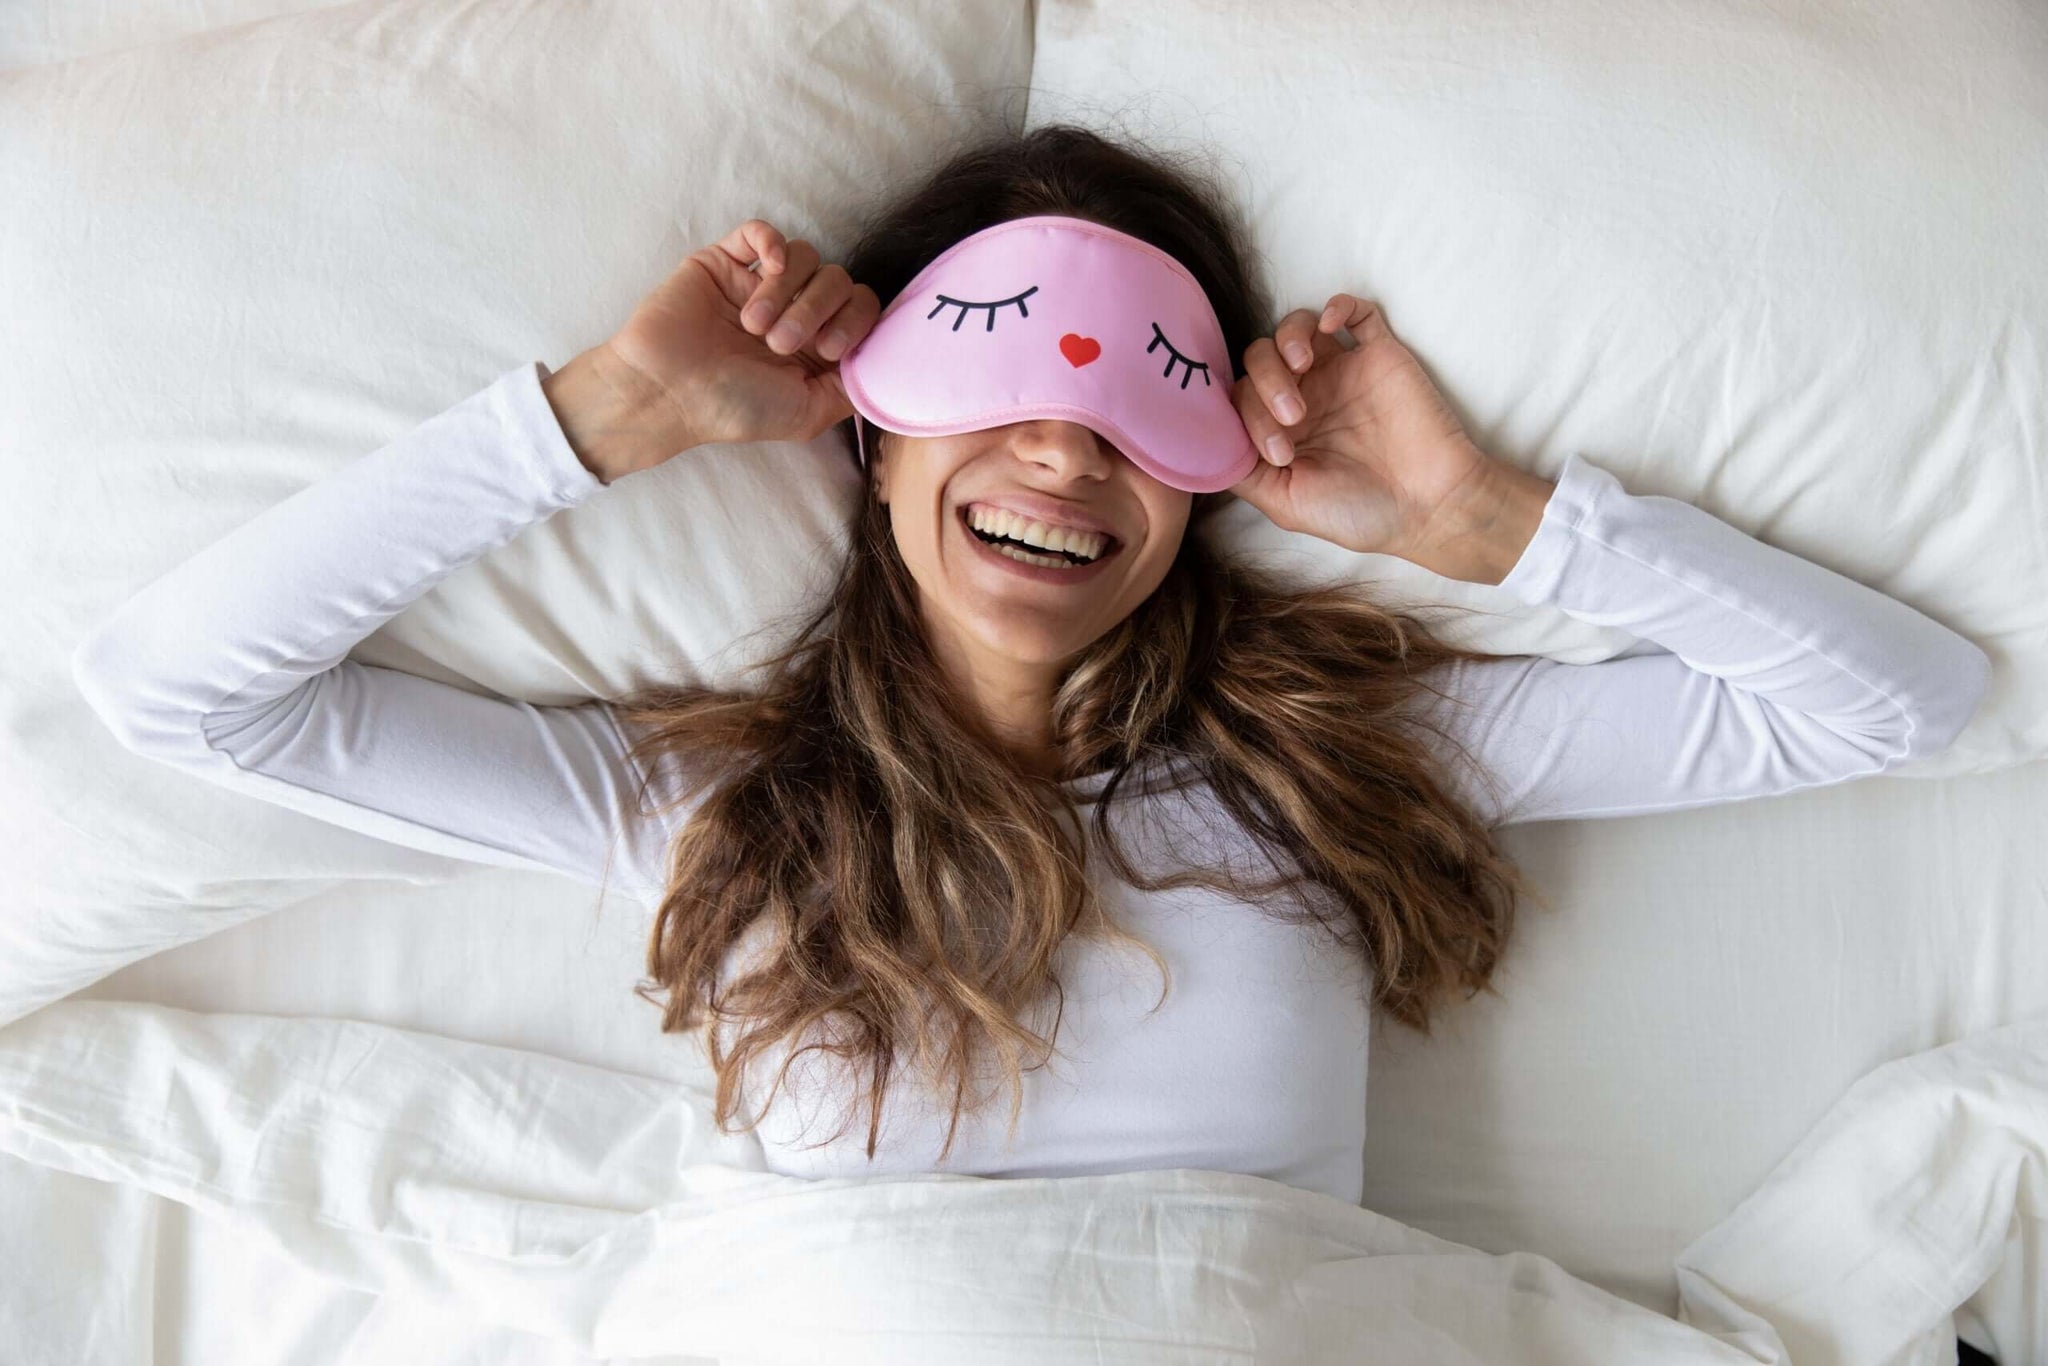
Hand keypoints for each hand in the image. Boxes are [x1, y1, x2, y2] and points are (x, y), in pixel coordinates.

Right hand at [601, 218, 882, 454]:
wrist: (668, 390)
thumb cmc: (734, 407)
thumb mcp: (808, 414)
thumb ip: (851, 389)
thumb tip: (882, 362)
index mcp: (815, 346)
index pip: (862, 308)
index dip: (855, 321)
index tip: (828, 349)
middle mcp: (793, 311)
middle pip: (838, 279)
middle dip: (815, 310)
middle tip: (780, 344)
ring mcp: (759, 284)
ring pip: (805, 255)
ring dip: (785, 292)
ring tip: (755, 326)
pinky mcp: (726, 262)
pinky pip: (762, 232)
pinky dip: (772, 243)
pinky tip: (767, 269)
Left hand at [1226, 295, 1493, 559]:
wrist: (1431, 505)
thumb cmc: (1361, 513)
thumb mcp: (1286, 504)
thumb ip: (1243, 472)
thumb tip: (1206, 445)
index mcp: (1281, 431)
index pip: (1239, 399)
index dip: (1245, 415)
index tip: (1278, 451)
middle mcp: (1306, 397)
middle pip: (1258, 359)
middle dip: (1264, 384)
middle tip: (1294, 418)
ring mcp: (1341, 373)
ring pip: (1294, 328)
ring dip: (1285, 341)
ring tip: (1301, 368)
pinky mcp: (1378, 354)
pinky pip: (1354, 311)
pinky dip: (1336, 306)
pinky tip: (1330, 325)